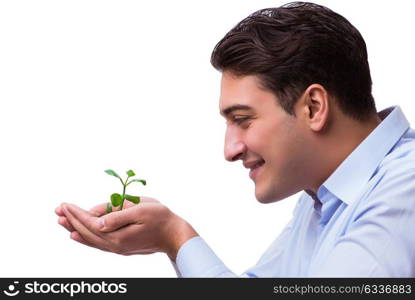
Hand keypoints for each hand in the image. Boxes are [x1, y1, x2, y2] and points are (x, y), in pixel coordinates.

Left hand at [55, 197, 198, 260]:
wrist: (174, 234)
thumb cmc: (160, 218)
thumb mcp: (141, 210)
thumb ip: (118, 215)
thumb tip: (96, 220)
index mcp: (117, 235)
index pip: (90, 223)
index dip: (76, 213)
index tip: (64, 204)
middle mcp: (114, 245)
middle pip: (86, 231)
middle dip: (72, 220)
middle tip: (58, 209)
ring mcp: (117, 248)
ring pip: (90, 239)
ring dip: (75, 228)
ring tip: (62, 221)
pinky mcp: (121, 247)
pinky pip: (97, 243)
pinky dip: (85, 238)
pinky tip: (77, 236)